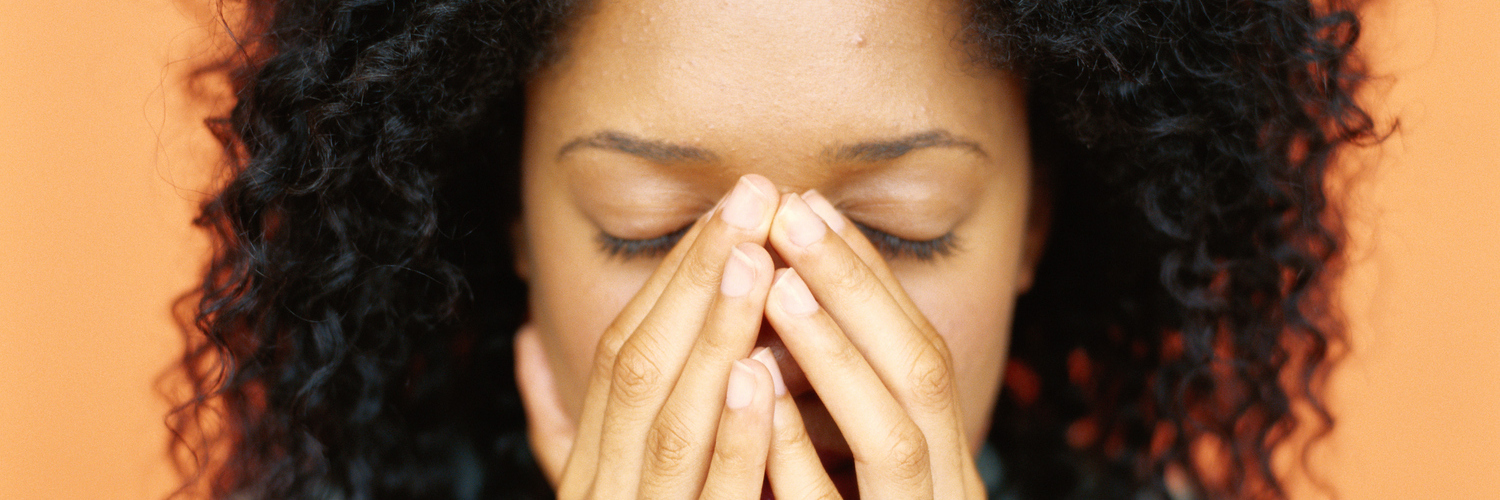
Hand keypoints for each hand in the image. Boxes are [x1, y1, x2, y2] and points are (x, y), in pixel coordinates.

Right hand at [516, 174, 826, 498]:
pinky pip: (715, 499)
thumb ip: (562, 428)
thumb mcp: (610, 491)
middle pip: (641, 369)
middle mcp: (605, 492)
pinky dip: (736, 438)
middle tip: (754, 196)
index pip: (622, 353)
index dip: (673, 279)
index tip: (728, 211)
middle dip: (697, 277)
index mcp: (591, 469)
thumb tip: (529, 339)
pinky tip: (761, 376)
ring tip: (757, 259)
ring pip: (674, 424)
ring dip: (715, 334)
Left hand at [760, 191, 986, 498]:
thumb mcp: (857, 482)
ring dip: (832, 355)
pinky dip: (796, 449)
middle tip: (788, 213)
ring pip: (893, 440)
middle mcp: (948, 494)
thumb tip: (782, 307)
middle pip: (921, 374)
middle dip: (854, 289)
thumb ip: (839, 413)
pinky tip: (755, 392)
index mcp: (945, 465)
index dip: (867, 276)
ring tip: (775, 286)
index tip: (810, 207)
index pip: (920, 350)